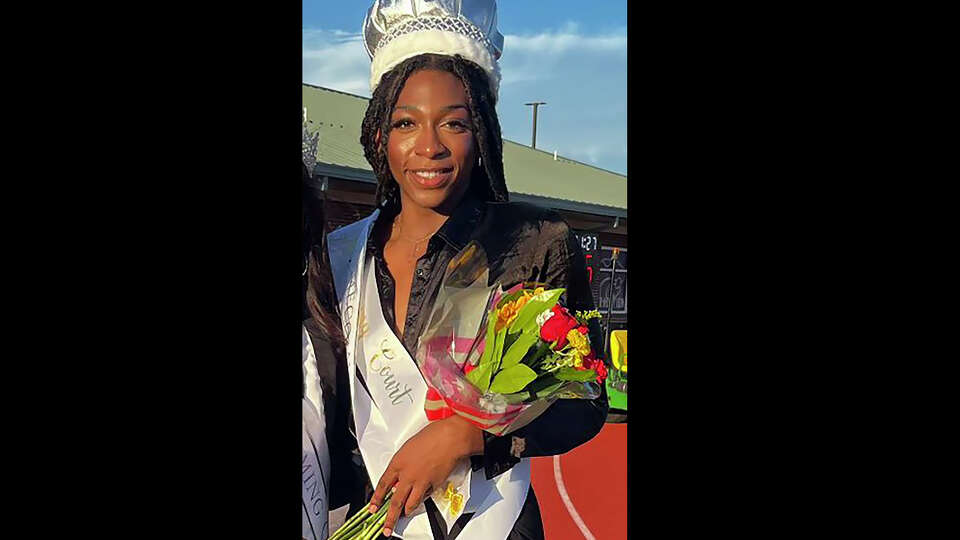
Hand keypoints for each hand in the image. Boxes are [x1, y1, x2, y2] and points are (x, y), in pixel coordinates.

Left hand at [369, 415, 482, 536]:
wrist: (448, 438)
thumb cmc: (430, 437)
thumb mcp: (408, 449)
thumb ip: (402, 464)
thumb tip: (399, 477)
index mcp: (397, 463)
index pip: (382, 485)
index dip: (377, 499)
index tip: (373, 508)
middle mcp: (407, 475)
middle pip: (395, 502)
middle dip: (389, 518)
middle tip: (386, 527)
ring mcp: (420, 482)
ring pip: (410, 504)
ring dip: (407, 512)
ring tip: (404, 515)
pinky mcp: (433, 485)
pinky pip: (425, 497)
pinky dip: (423, 499)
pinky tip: (421, 499)